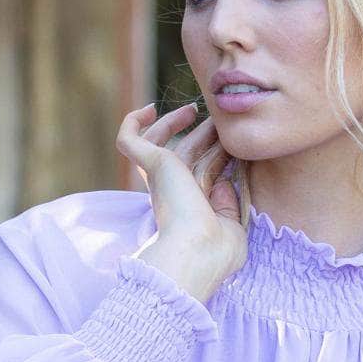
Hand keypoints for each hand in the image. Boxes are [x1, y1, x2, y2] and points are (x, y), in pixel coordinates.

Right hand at [116, 101, 244, 260]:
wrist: (198, 252)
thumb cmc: (217, 251)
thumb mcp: (232, 226)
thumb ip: (229, 204)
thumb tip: (224, 182)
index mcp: (189, 208)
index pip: (199, 175)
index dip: (214, 158)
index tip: (233, 148)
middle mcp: (171, 193)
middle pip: (183, 154)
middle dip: (200, 137)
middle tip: (219, 122)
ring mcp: (160, 179)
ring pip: (159, 142)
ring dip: (175, 122)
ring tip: (193, 109)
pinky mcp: (154, 165)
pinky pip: (128, 140)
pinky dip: (132, 122)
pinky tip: (149, 109)